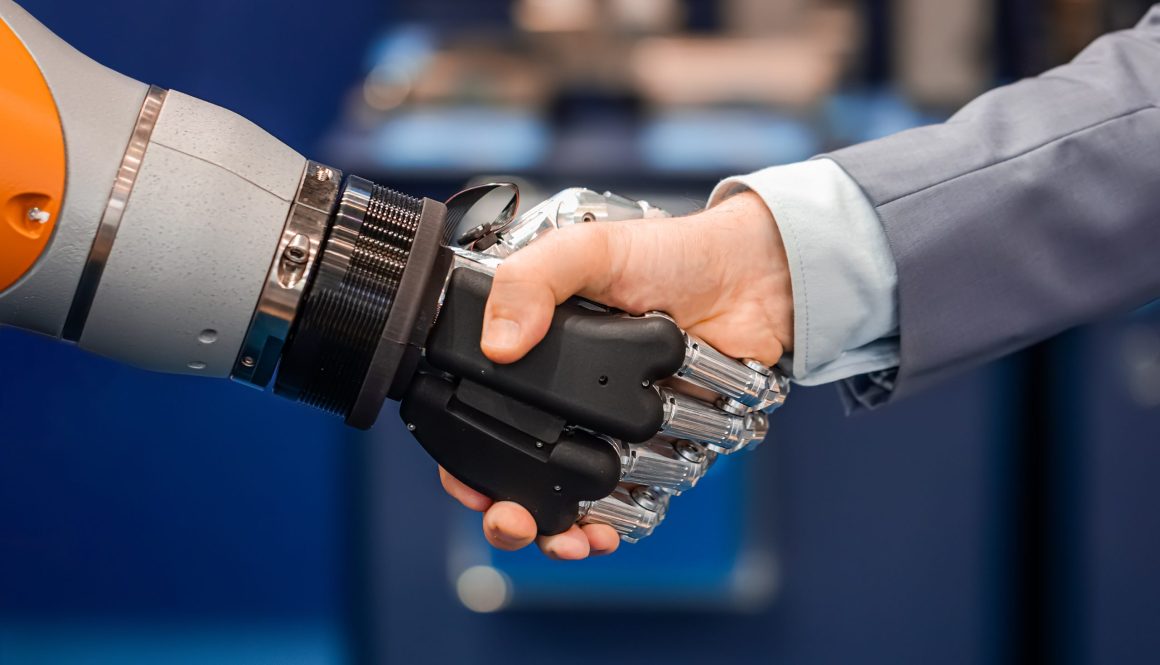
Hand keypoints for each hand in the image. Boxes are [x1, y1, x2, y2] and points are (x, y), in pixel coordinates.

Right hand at [439, 191, 793, 558]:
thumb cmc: (669, 255)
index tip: (470, 487)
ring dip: (560, 528)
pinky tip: (605, 530)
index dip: (465, 460)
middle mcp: (566, 401)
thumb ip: (531, 280)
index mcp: (534, 356)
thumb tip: (496, 346)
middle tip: (511, 523)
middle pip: (518, 476)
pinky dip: (615, 522)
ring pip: (571, 500)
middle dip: (508, 514)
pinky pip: (630, 502)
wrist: (752, 278)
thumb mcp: (588, 249)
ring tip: (565, 536)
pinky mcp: (657, 450)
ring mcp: (611, 432)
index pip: (478, 417)